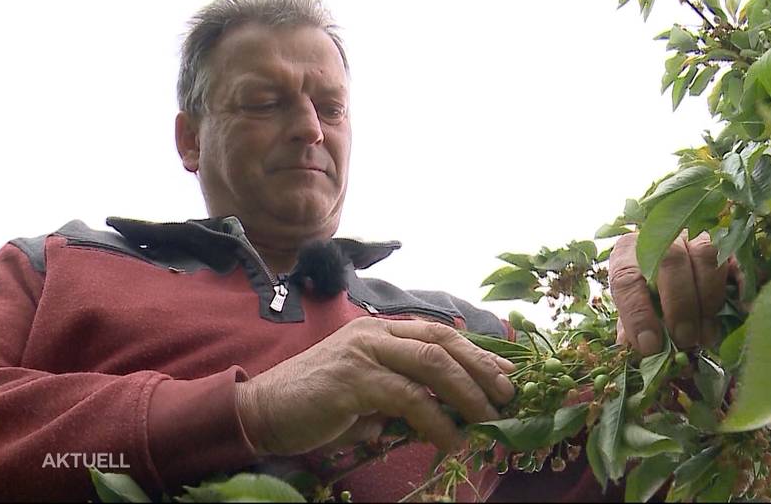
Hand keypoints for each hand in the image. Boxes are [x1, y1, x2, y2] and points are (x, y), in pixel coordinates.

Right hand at [235, 316, 515, 455]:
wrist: (262, 411)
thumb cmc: (317, 406)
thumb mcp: (369, 396)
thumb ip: (403, 395)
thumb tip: (446, 414)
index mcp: (381, 330)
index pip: (439, 334)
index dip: (476, 353)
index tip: (506, 375)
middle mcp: (376, 333)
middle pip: (443, 342)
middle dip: (481, 368)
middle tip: (507, 396)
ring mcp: (364, 352)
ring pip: (432, 364)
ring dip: (468, 394)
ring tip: (489, 420)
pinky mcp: (354, 380)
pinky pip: (408, 398)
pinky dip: (437, 421)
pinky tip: (451, 440)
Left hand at [609, 231, 730, 355]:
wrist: (671, 261)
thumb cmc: (648, 290)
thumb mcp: (633, 307)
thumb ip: (633, 329)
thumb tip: (644, 357)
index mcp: (627, 253)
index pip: (627, 279)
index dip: (639, 314)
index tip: (651, 346)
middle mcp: (661, 238)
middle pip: (670, 262)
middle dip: (679, 306)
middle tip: (686, 340)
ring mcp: (695, 236)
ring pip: (705, 255)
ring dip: (708, 299)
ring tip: (707, 335)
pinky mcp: (725, 241)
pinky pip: (736, 258)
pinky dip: (741, 283)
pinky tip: (742, 309)